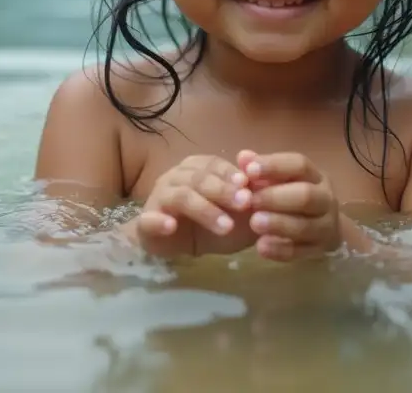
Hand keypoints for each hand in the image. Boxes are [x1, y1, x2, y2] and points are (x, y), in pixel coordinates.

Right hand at [125, 155, 256, 257]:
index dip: (232, 175)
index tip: (250, 189)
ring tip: (225, 226)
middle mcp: (176, 177)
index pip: (214, 165)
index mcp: (197, 169)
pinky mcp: (145, 223)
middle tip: (244, 205)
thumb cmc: (211, 224)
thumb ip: (251, 195)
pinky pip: (148, 219)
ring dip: (203, 209)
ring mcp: (159, 198)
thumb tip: (266, 174)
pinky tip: (170, 226)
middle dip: (223, 191)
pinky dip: (158, 221)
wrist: (178, 245)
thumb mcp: (238, 213)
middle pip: (199, 178)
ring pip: (180, 196)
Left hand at [238, 150, 347, 260]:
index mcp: (315, 176)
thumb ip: (261, 170)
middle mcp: (325, 198)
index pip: (299, 165)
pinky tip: (261, 247)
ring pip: (305, 226)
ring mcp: (326, 226)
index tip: (248, 170)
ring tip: (254, 224)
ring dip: (278, 224)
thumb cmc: (293, 196)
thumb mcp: (280, 181)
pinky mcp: (320, 250)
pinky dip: (280, 250)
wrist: (322, 229)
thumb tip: (242, 157)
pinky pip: (301, 252)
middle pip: (306, 195)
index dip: (274, 166)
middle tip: (251, 201)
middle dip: (276, 198)